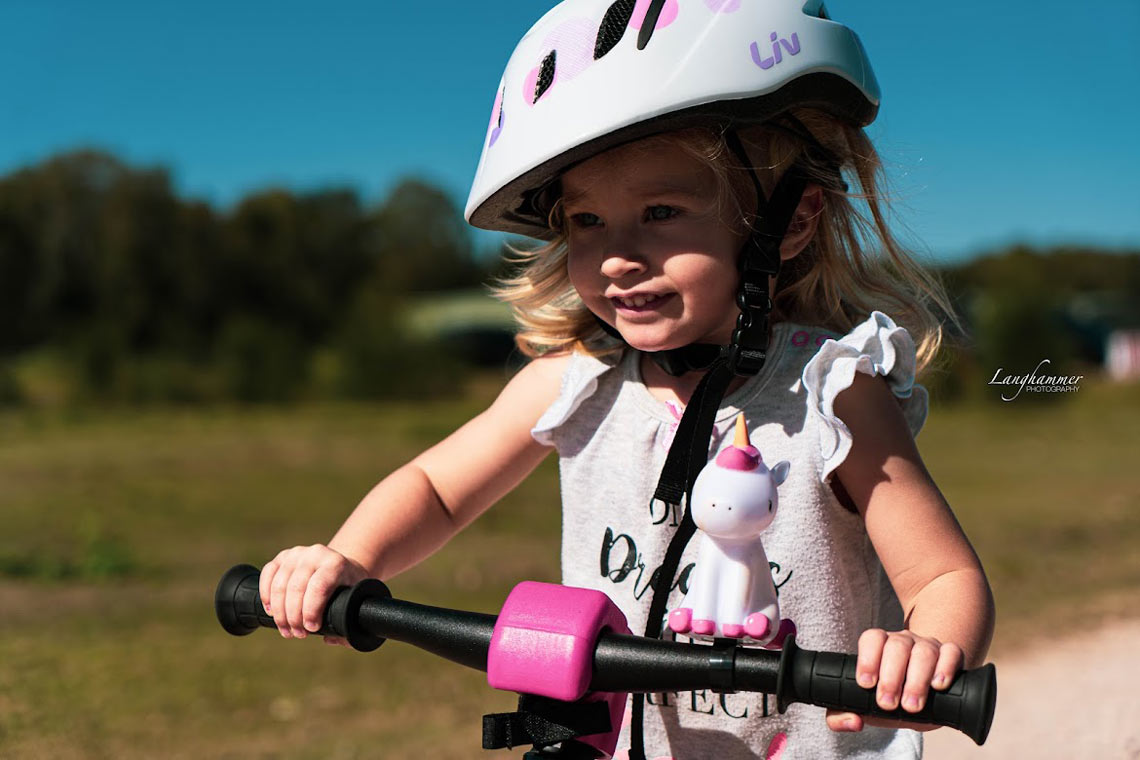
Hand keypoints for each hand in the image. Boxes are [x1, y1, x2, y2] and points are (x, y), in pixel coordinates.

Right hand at [259, 544, 368, 646]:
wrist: (341, 568)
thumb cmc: (348, 589)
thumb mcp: (356, 602)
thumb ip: (350, 624)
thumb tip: (329, 638)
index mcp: (336, 563)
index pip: (319, 587)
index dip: (311, 611)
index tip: (311, 628)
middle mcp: (316, 554)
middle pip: (296, 588)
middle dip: (294, 617)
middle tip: (298, 634)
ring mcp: (297, 553)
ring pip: (279, 585)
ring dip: (279, 613)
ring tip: (286, 629)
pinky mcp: (282, 557)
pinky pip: (267, 575)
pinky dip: (266, 596)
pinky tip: (271, 612)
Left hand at [826, 628, 963, 732]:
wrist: (929, 693)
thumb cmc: (893, 696)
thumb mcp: (870, 705)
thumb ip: (847, 713)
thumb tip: (853, 721)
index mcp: (880, 646)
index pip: (872, 639)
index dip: (867, 659)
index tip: (866, 684)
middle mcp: (904, 641)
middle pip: (896, 646)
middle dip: (890, 677)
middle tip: (888, 703)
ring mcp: (929, 645)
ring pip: (923, 651)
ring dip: (916, 680)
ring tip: (911, 705)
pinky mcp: (951, 654)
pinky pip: (951, 652)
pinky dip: (946, 668)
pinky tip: (938, 685)